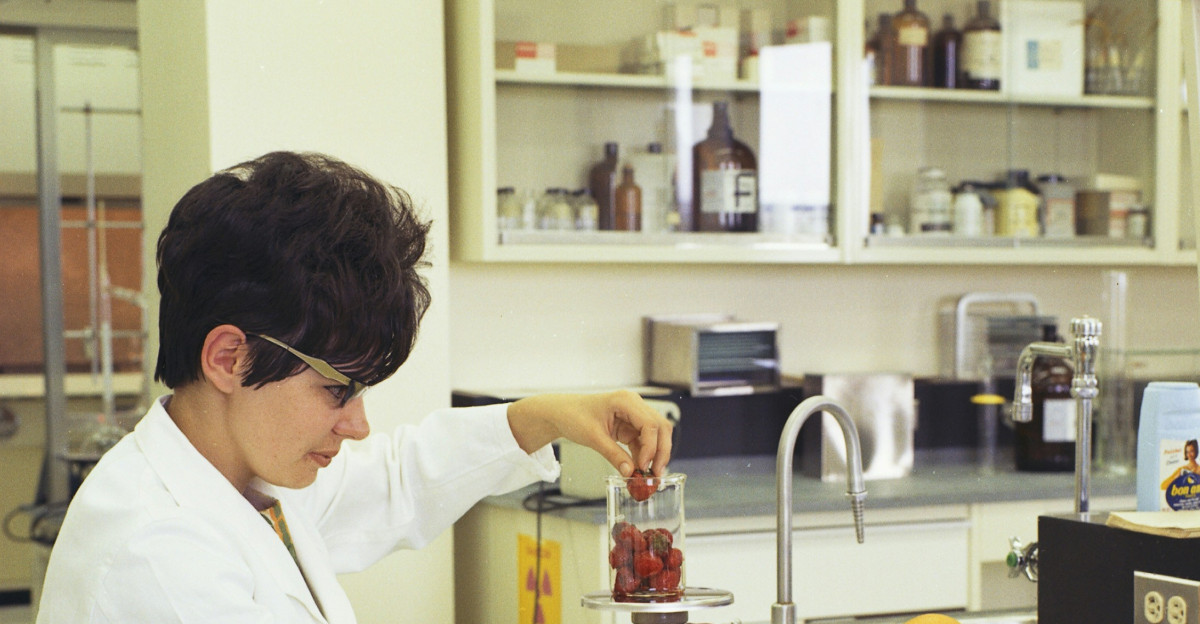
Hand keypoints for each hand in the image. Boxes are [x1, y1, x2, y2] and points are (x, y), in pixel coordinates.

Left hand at [507, 390, 672, 476]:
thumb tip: (630, 472)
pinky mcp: (629, 427)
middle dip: (661, 451)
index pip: (650, 424)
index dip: (652, 446)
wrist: (561, 413)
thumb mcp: (593, 437)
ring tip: (649, 476)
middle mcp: (634, 405)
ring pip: (655, 436)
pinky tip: (639, 470)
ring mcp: (633, 416)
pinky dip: (644, 456)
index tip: (644, 466)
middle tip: (657, 473)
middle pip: (660, 427)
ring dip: (654, 455)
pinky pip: (643, 442)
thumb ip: (613, 454)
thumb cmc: (573, 416)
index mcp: (626, 401)